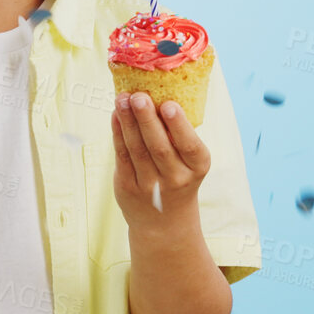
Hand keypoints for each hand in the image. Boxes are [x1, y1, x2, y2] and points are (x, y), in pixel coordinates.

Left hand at [111, 91, 210, 227]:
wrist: (164, 221)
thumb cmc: (178, 176)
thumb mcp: (189, 161)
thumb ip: (178, 134)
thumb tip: (158, 91)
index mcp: (197, 167)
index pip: (189, 146)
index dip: (178, 125)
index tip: (169, 104)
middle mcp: (176, 179)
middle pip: (159, 147)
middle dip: (147, 119)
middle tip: (139, 95)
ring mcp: (150, 186)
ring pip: (137, 150)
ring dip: (128, 122)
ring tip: (122, 98)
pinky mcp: (127, 188)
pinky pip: (122, 156)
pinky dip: (117, 133)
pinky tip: (116, 115)